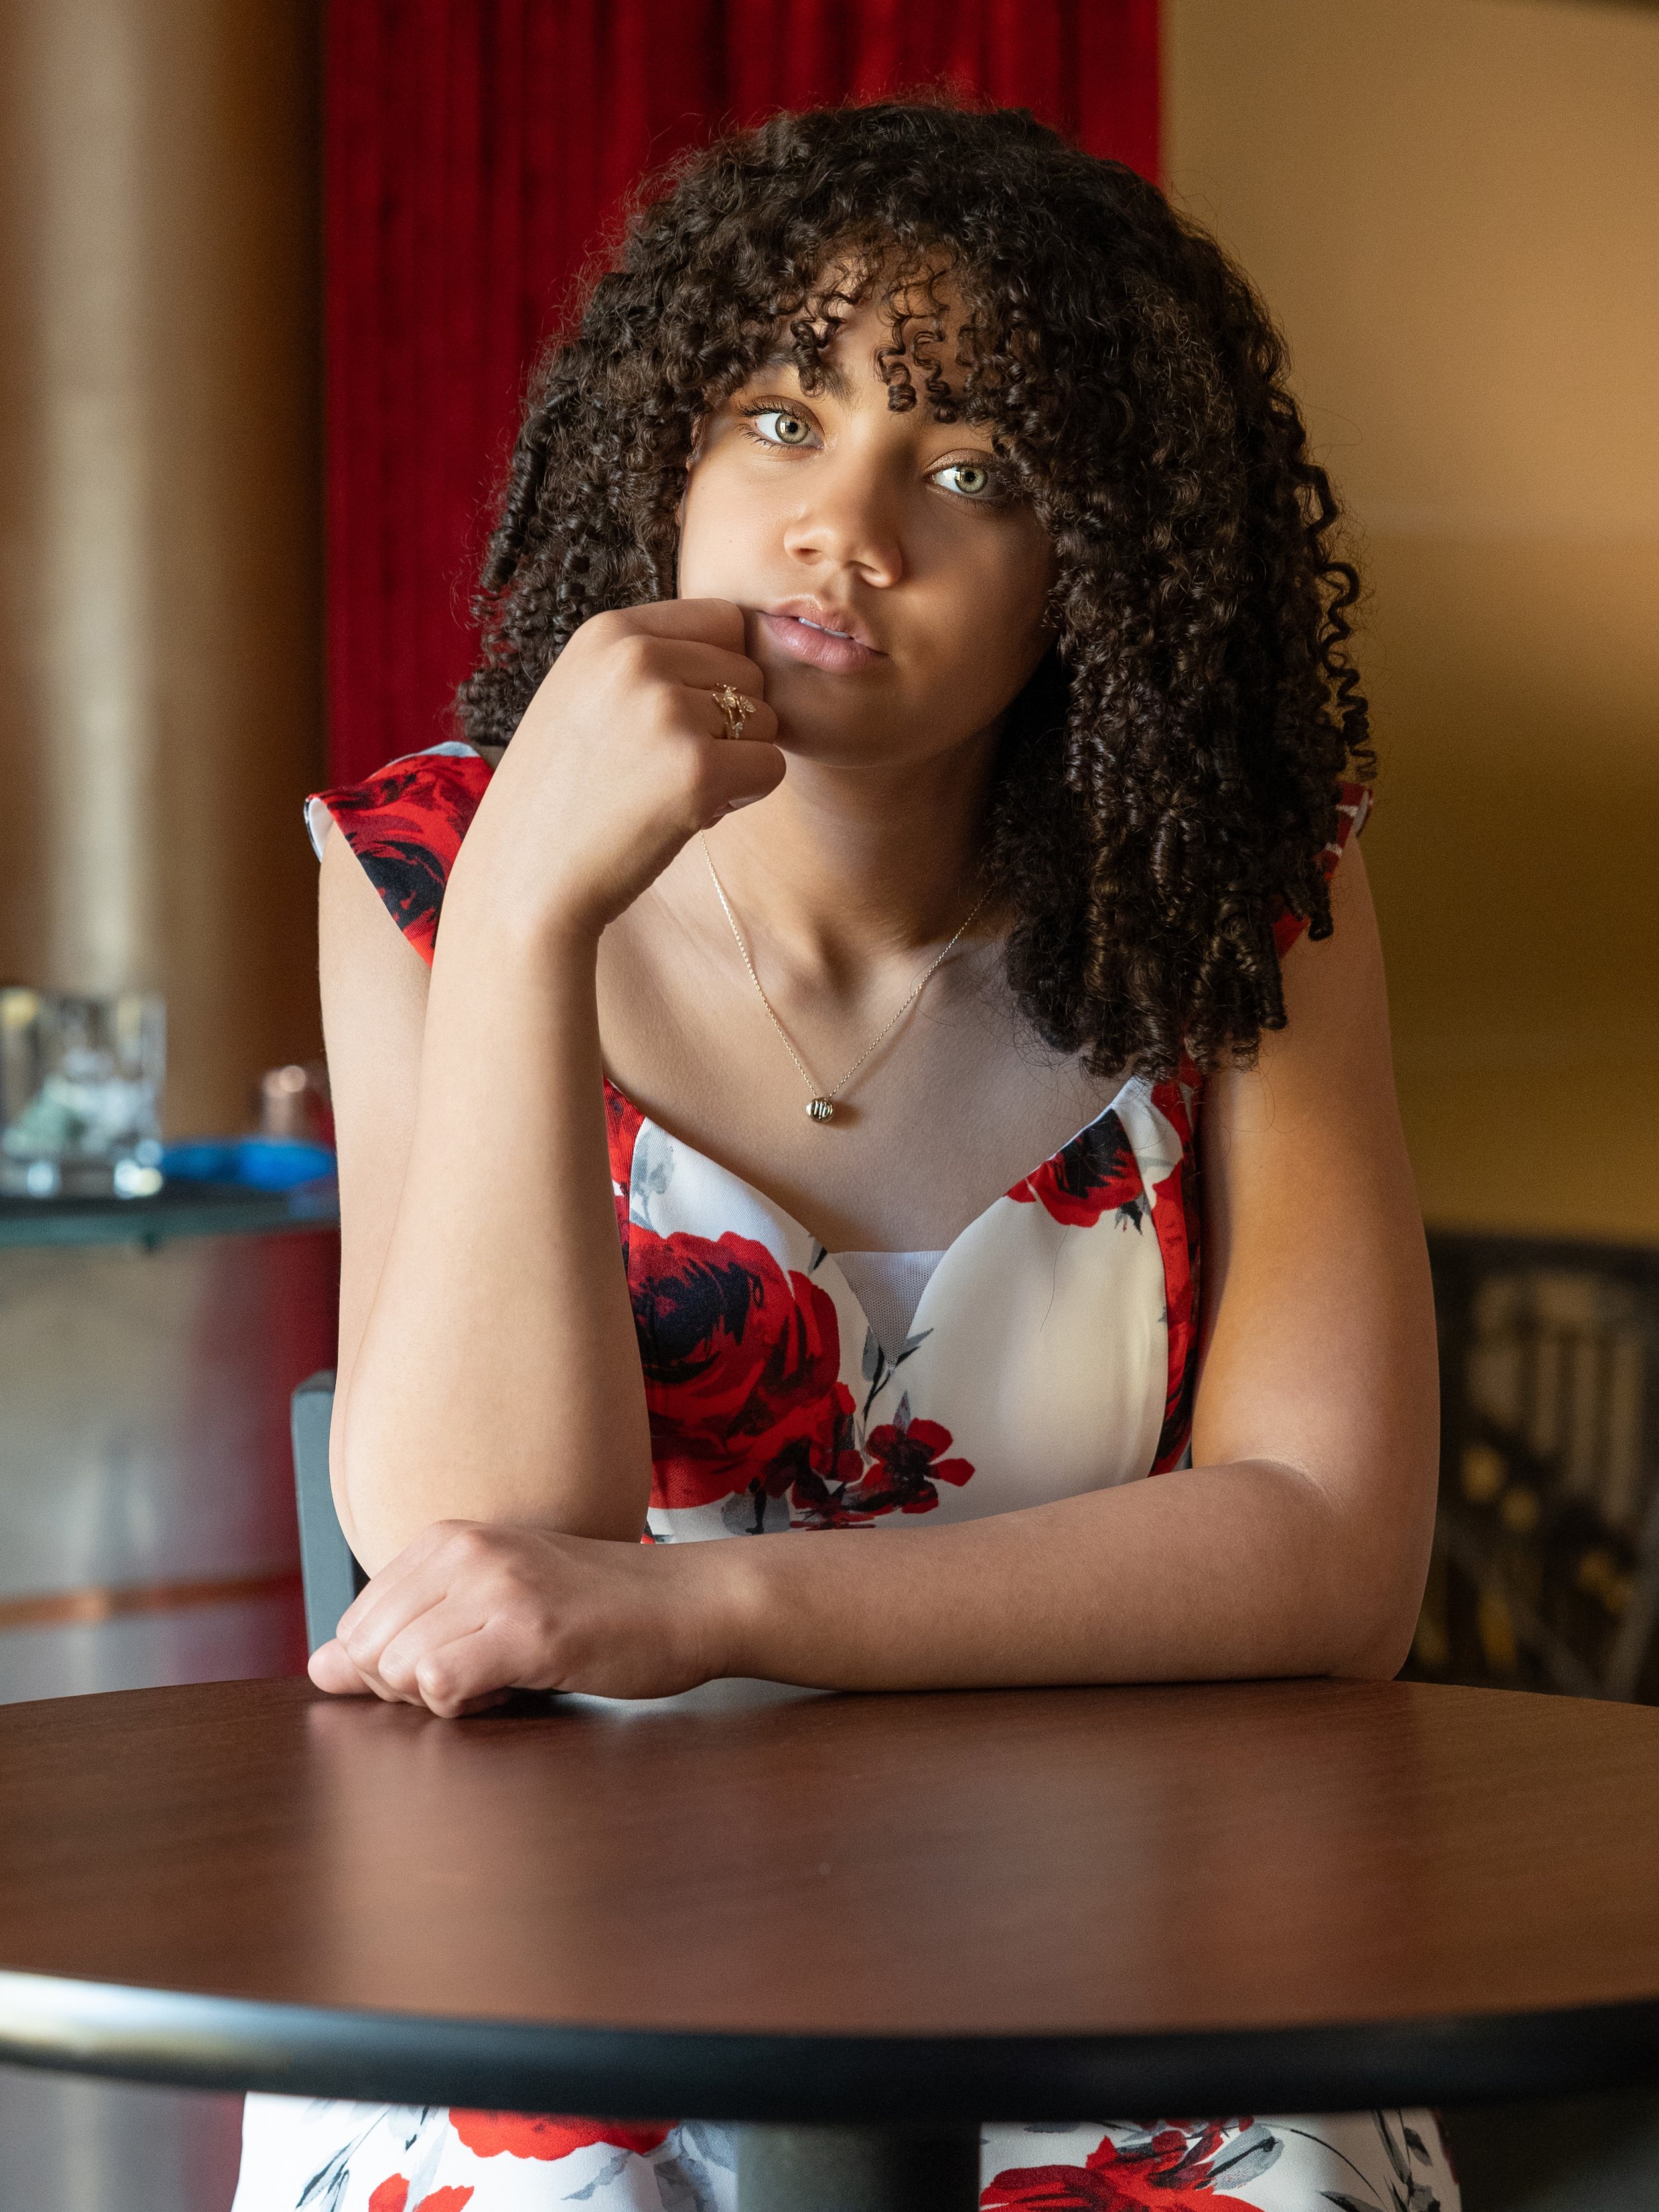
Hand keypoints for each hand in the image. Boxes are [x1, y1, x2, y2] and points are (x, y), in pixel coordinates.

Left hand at [307, 1519, 724, 1716]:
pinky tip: (516, 1686)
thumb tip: (318, 1669)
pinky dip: (469, 1705)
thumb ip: (402, 1634)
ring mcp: (495, 1585)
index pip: (355, 1626)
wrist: (689, 1600)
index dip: (396, 1667)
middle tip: (484, 1673)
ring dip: (446, 1696)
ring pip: (399, 1670)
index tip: (463, 1657)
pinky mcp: (529, 1628)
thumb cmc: (595, 1609)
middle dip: (411, 1687)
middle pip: (367, 1652)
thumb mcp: (487, 1607)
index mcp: (446, 1537)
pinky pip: (441, 1685)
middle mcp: (462, 1549)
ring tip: (507, 1675)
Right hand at [446, 599, 784, 944]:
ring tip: (673, 791)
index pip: (723, 620)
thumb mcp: (580, 698)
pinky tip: (693, 814)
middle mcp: (638, 658)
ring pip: (766, 720)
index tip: (684, 716)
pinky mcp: (698, 771)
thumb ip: (644, 664)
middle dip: (730, 722)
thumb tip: (735, 650)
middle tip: (672, 767)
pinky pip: (771, 767)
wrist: (522, 882)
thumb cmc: (558, 800)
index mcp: (609, 633)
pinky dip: (745, 797)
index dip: (720, 673)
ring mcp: (669, 712)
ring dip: (737, 761)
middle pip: (749, 671)